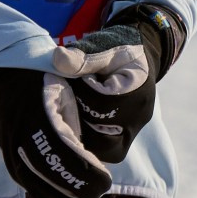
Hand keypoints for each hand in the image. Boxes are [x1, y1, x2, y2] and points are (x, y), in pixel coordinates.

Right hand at [0, 67, 111, 197]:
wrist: (2, 77)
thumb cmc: (43, 79)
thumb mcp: (67, 90)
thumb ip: (79, 118)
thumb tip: (96, 154)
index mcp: (38, 116)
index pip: (66, 157)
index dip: (88, 175)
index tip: (105, 179)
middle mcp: (20, 135)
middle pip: (50, 176)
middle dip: (77, 190)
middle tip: (97, 192)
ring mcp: (9, 147)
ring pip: (33, 185)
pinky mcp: (5, 154)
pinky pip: (23, 182)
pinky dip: (43, 194)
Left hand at [58, 4, 173, 163]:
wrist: (135, 56)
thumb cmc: (115, 50)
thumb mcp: (100, 46)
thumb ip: (82, 55)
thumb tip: (58, 59)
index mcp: (137, 92)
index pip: (103, 105)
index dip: (81, 93)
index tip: (71, 79)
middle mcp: (138, 117)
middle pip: (105, 139)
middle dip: (80, 120)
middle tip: (65, 102)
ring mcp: (133, 130)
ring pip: (106, 151)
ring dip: (83, 135)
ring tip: (69, 113)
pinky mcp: (125, 136)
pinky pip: (106, 148)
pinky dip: (88, 138)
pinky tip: (74, 121)